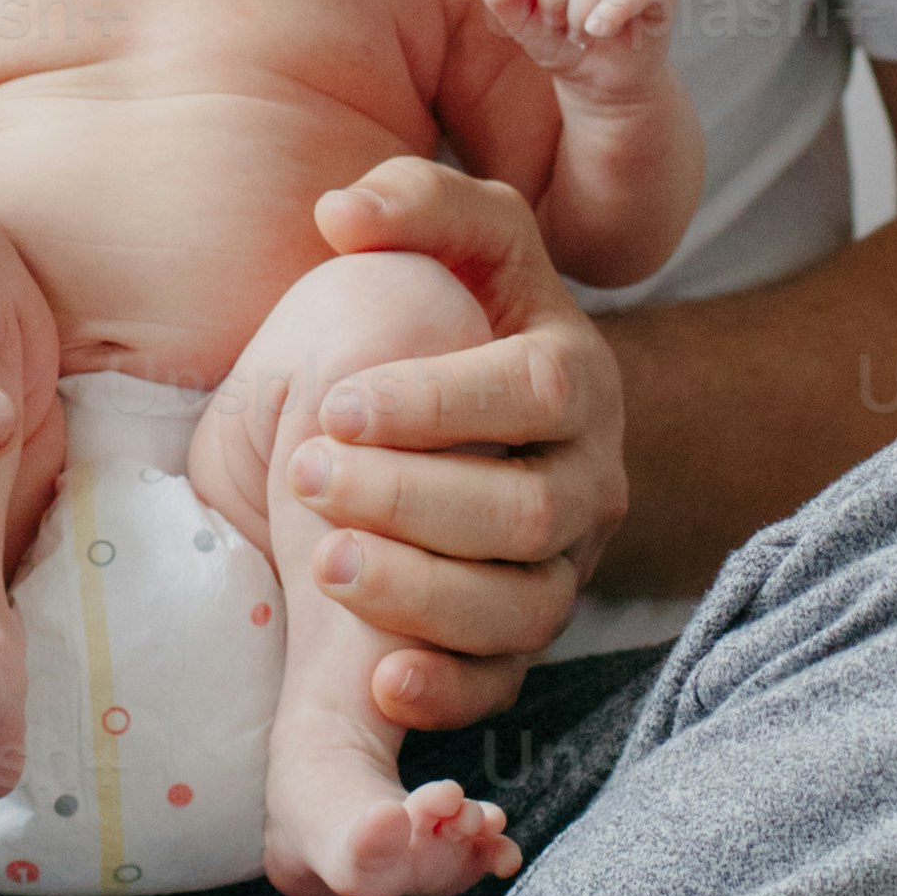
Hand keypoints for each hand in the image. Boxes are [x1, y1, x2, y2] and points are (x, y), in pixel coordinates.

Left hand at [287, 156, 628, 733]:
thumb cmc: (444, 316)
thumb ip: (410, 202)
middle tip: (309, 478)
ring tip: (322, 565)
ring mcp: (565, 568)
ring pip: (522, 607)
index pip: (533, 391)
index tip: (335, 405)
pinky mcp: (525, 639)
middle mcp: (587, 478)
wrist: (463, 418)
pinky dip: (447, 692)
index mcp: (572, 375)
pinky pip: (503, 683)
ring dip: (420, 595)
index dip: (439, 403)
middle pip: (528, 511)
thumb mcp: (450, 243)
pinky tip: (379, 682)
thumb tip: (340, 211)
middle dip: (413, 499)